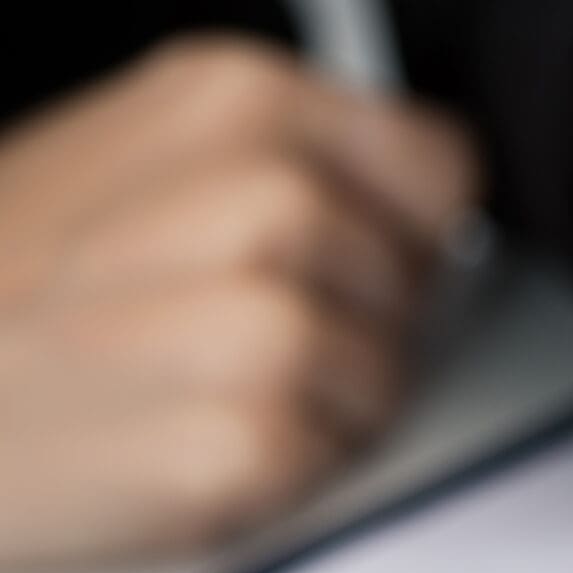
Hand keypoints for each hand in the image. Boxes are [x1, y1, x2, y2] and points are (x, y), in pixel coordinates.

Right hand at [0, 36, 477, 568]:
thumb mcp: (131, 159)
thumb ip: (284, 157)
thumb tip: (418, 204)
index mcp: (242, 98)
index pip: (441, 166)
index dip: (395, 225)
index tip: (322, 253)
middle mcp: (264, 195)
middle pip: (418, 280)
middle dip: (349, 316)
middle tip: (206, 328)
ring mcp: (257, 320)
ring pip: (388, 376)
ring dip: (311, 400)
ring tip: (178, 382)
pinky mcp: (244, 440)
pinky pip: (330, 463)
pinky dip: (268, 474)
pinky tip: (166, 441)